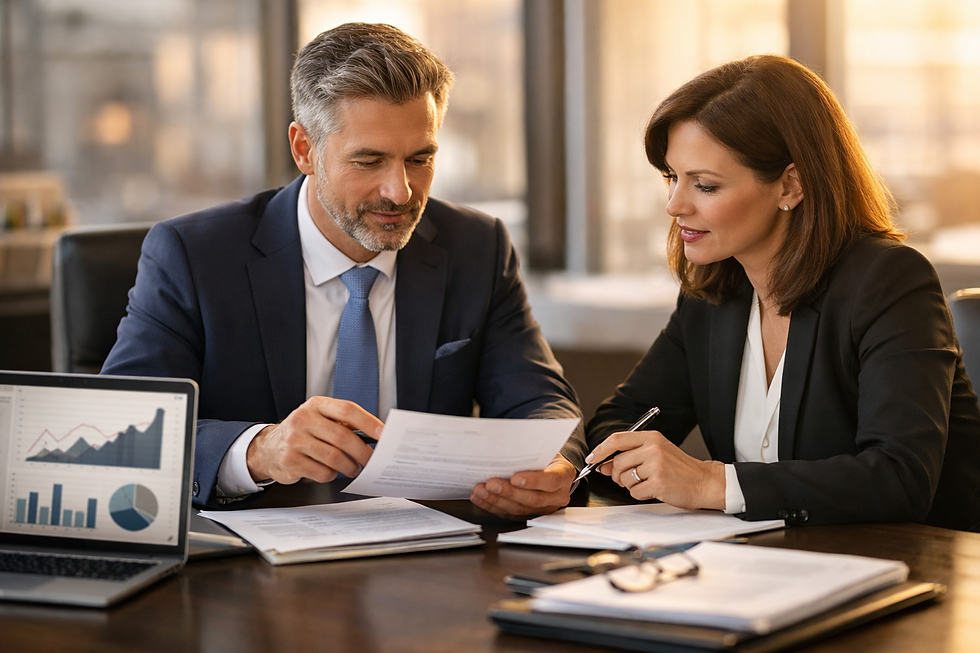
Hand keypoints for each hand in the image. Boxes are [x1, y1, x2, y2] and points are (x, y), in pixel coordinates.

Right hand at [246, 396, 384, 484]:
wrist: (268, 447)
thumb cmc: (303, 432)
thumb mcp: (319, 418)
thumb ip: (344, 423)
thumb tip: (376, 435)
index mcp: (316, 405)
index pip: (347, 410)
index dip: (368, 422)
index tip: (384, 434)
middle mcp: (303, 419)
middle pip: (342, 437)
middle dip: (363, 452)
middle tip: (372, 460)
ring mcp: (295, 440)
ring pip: (334, 458)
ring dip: (349, 467)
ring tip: (353, 469)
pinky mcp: (290, 460)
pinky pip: (322, 472)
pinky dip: (332, 475)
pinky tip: (331, 471)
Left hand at [470, 454, 575, 519]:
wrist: (551, 468)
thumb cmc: (546, 456)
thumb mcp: (545, 448)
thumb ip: (532, 449)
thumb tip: (507, 444)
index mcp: (564, 476)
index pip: (551, 481)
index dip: (533, 481)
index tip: (515, 478)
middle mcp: (556, 496)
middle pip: (533, 498)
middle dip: (509, 492)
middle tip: (491, 484)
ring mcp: (542, 508)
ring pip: (519, 509)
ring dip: (496, 500)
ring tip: (480, 490)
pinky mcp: (528, 514)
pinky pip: (508, 513)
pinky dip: (491, 505)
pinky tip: (479, 498)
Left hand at [588, 431, 725, 509]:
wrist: (704, 482)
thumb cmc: (680, 469)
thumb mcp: (656, 453)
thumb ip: (631, 455)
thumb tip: (604, 465)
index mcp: (652, 437)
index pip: (617, 439)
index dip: (600, 450)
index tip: (592, 459)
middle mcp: (653, 448)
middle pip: (618, 462)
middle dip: (617, 475)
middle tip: (629, 479)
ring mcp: (656, 466)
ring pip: (624, 478)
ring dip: (631, 485)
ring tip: (647, 483)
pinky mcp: (659, 483)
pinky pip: (634, 492)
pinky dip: (640, 494)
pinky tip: (654, 490)